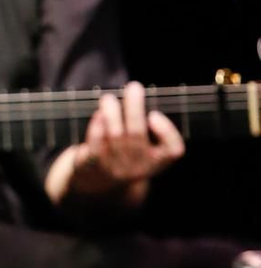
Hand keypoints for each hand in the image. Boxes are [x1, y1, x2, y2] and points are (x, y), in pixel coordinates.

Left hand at [65, 82, 185, 199]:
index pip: (173, 150)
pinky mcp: (95, 164)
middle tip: (134, 86)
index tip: (154, 115)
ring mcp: (117, 168)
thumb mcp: (146, 146)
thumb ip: (149, 126)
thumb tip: (140, 95)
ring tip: (109, 98)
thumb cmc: (128, 152)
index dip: (167, 131)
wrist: (100, 181)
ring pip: (115, 135)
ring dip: (112, 112)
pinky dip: (97, 125)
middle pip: (137, 134)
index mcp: (158, 162)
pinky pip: (96, 142)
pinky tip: (99, 114)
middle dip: (135, 107)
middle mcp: (139, 167)